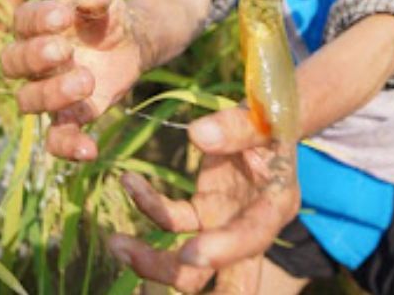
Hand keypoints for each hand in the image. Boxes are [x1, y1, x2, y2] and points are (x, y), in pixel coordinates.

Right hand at [1, 0, 146, 160]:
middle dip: (35, 58)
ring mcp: (47, 91)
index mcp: (36, 26)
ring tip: (87, 80)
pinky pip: (56, 138)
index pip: (22, 21)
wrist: (131, 44)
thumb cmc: (107, 17)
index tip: (64, 16)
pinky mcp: (70, 116)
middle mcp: (33, 61)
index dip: (38, 20)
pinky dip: (68, 147)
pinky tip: (90, 149)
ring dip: (52, 94)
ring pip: (28, 101)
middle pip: (12, 63)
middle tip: (65, 50)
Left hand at [107, 108, 300, 292]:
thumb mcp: (264, 118)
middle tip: (142, 268)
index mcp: (277, 203)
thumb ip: (236, 126)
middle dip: (185, 281)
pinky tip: (129, 181)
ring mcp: (225, 225)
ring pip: (188, 265)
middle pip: (228, 283)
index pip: (253, 236)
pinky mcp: (204, 212)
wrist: (270, 115)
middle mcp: (253, 226)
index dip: (224, 250)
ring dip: (151, 261)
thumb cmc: (274, 116)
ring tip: (116, 242)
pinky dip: (147, 205)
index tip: (188, 255)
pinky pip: (171, 220)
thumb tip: (198, 135)